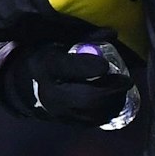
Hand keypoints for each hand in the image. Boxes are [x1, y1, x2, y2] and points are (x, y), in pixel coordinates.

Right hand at [11, 42, 135, 127]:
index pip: (67, 68)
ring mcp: (60, 112)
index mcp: (47, 67)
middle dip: (110, 90)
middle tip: (127, 80)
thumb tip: (113, 32)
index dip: (87, 67)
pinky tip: (117, 100)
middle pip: (86, 97)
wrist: (27, 89)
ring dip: (114, 101)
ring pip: (93, 112)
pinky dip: (110, 111)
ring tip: (124, 89)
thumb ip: (86, 39)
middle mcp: (51, 92)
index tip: (105, 65)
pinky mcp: (69, 123)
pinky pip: (94, 121)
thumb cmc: (48, 61)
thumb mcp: (59, 45)